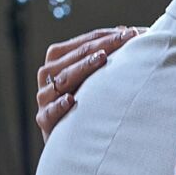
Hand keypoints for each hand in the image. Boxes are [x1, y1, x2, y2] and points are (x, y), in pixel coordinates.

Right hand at [35, 27, 139, 141]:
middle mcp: (48, 77)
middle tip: (126, 40)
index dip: (105, 36)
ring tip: (102, 58)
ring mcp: (44, 99)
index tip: (131, 32)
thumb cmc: (89, 105)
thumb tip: (130, 30)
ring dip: (82, 67)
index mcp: (58, 62)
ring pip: (62, 80)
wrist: (74, 144)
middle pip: (73, 57)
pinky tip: (72, 100)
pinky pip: (49, 112)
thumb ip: (105, 57)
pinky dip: (59, 105)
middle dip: (101, 46)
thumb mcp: (95, 79)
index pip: (81, 44)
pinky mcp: (44, 121)